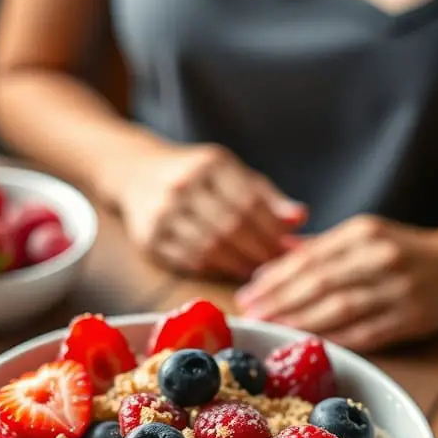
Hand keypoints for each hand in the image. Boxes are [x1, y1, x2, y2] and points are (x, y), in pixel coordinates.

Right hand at [117, 140, 305, 279]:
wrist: (136, 173)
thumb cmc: (197, 176)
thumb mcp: (231, 174)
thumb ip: (266, 197)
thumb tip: (300, 219)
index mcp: (210, 164)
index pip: (250, 202)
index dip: (272, 230)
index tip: (289, 247)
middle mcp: (183, 185)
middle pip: (231, 227)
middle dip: (258, 250)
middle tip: (276, 266)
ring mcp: (163, 212)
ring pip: (210, 248)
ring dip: (238, 264)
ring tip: (255, 272)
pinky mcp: (149, 237)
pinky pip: (188, 260)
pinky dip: (212, 268)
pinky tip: (226, 270)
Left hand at [236, 214, 437, 351]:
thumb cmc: (401, 250)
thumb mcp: (363, 235)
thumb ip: (320, 246)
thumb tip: (274, 253)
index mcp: (363, 233)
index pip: (310, 257)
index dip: (275, 277)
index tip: (249, 291)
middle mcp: (379, 258)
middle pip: (319, 283)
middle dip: (279, 301)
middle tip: (251, 314)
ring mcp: (396, 290)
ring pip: (339, 310)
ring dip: (300, 322)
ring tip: (272, 329)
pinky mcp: (408, 319)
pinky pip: (363, 334)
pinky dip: (333, 339)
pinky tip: (309, 343)